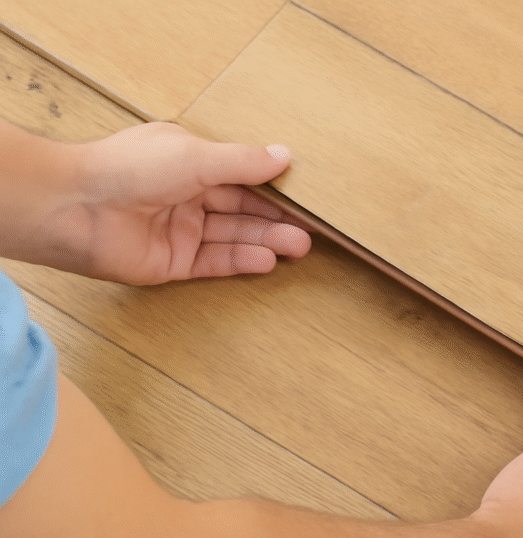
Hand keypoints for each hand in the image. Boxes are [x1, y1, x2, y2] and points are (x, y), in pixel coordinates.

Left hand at [47, 122, 310, 284]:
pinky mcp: (173, 263)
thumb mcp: (197, 155)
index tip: (306, 196)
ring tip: (299, 247)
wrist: (77, 208)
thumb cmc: (127, 169)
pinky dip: (242, 261)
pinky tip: (267, 259)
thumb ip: (243, 162)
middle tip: (312, 229)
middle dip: (277, 219)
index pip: (241, 176)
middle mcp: (186, 195)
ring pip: (233, 236)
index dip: (273, 186)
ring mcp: (180, 230)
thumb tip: (284, 156)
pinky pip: (215, 262)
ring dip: (267, 241)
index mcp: (189, 161)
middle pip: (242, 209)